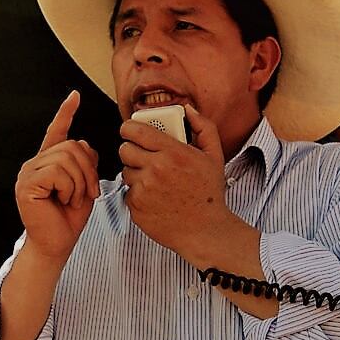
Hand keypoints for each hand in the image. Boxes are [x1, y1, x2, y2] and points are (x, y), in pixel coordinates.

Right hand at [14, 92, 98, 262]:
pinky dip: (68, 187)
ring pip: (66, 158)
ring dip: (79, 181)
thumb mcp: (84, 185)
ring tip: (73, 199)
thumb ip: (84, 163)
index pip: (56, 131)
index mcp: (47, 163)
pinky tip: (62, 200)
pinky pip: (57, 172)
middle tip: (87, 192)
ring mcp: (28, 173)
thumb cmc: (68, 219)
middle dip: (87, 170)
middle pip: (71, 146)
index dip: (65, 113)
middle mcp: (35, 164)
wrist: (56, 244)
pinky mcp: (27, 185)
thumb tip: (84, 145)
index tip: (74, 96)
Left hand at [119, 106, 242, 266]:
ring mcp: (144, 190)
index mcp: (173, 153)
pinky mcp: (136, 207)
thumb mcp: (214, 156)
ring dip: (135, 173)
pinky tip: (154, 197)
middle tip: (142, 156)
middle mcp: (156, 169)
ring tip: (153, 180)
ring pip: (125, 171)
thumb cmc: (209, 192)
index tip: (131, 131)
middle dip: (131, 150)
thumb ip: (203, 127)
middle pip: (124, 149)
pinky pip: (127, 192)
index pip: (135, 130)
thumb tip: (187, 109)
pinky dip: (137, 194)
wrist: (205, 231)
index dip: (129, 128)